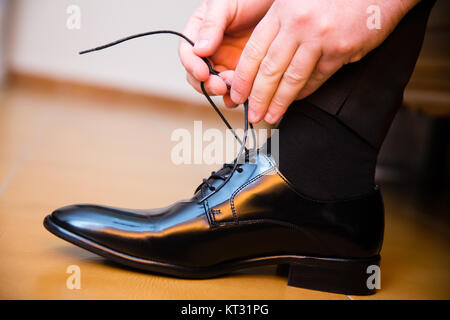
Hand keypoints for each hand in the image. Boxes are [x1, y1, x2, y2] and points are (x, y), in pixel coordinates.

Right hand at [178, 0, 272, 107]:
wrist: (273, 0)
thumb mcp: (225, 4)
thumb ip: (211, 26)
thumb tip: (199, 50)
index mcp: (199, 33)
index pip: (187, 53)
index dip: (192, 66)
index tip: (202, 73)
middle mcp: (210, 51)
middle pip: (199, 76)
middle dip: (208, 84)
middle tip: (220, 86)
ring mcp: (226, 63)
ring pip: (217, 86)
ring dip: (224, 92)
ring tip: (236, 89)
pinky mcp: (244, 72)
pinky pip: (237, 89)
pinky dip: (239, 96)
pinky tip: (244, 97)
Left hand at [230, 0, 418, 122]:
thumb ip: (279, 25)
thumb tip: (261, 63)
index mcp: (282, 9)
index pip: (254, 50)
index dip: (243, 77)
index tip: (237, 94)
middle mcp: (298, 23)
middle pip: (270, 69)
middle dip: (258, 96)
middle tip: (252, 114)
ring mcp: (320, 37)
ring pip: (292, 78)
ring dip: (279, 102)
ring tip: (271, 116)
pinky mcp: (341, 49)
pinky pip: (318, 77)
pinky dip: (305, 92)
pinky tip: (295, 100)